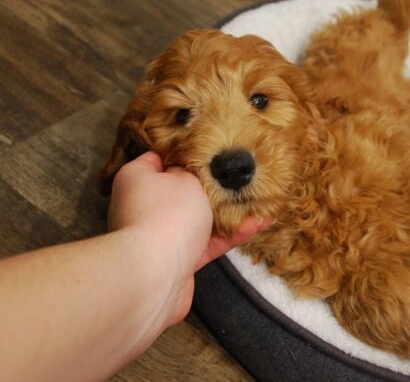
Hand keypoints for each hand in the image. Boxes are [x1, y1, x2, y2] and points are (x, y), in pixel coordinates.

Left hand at [108, 151, 269, 324]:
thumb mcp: (186, 178)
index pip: (159, 159)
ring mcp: (160, 235)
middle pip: (182, 191)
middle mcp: (144, 206)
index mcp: (137, 179)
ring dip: (228, 214)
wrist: (156, 274)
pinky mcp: (177, 260)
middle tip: (238, 178)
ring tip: (258, 204)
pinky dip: (229, 235)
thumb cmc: (168, 214)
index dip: (185, 152)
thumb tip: (191, 173)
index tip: (210, 149)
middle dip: (212, 187)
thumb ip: (193, 172)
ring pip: (198, 219)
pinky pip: (206, 243)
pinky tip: (256, 225)